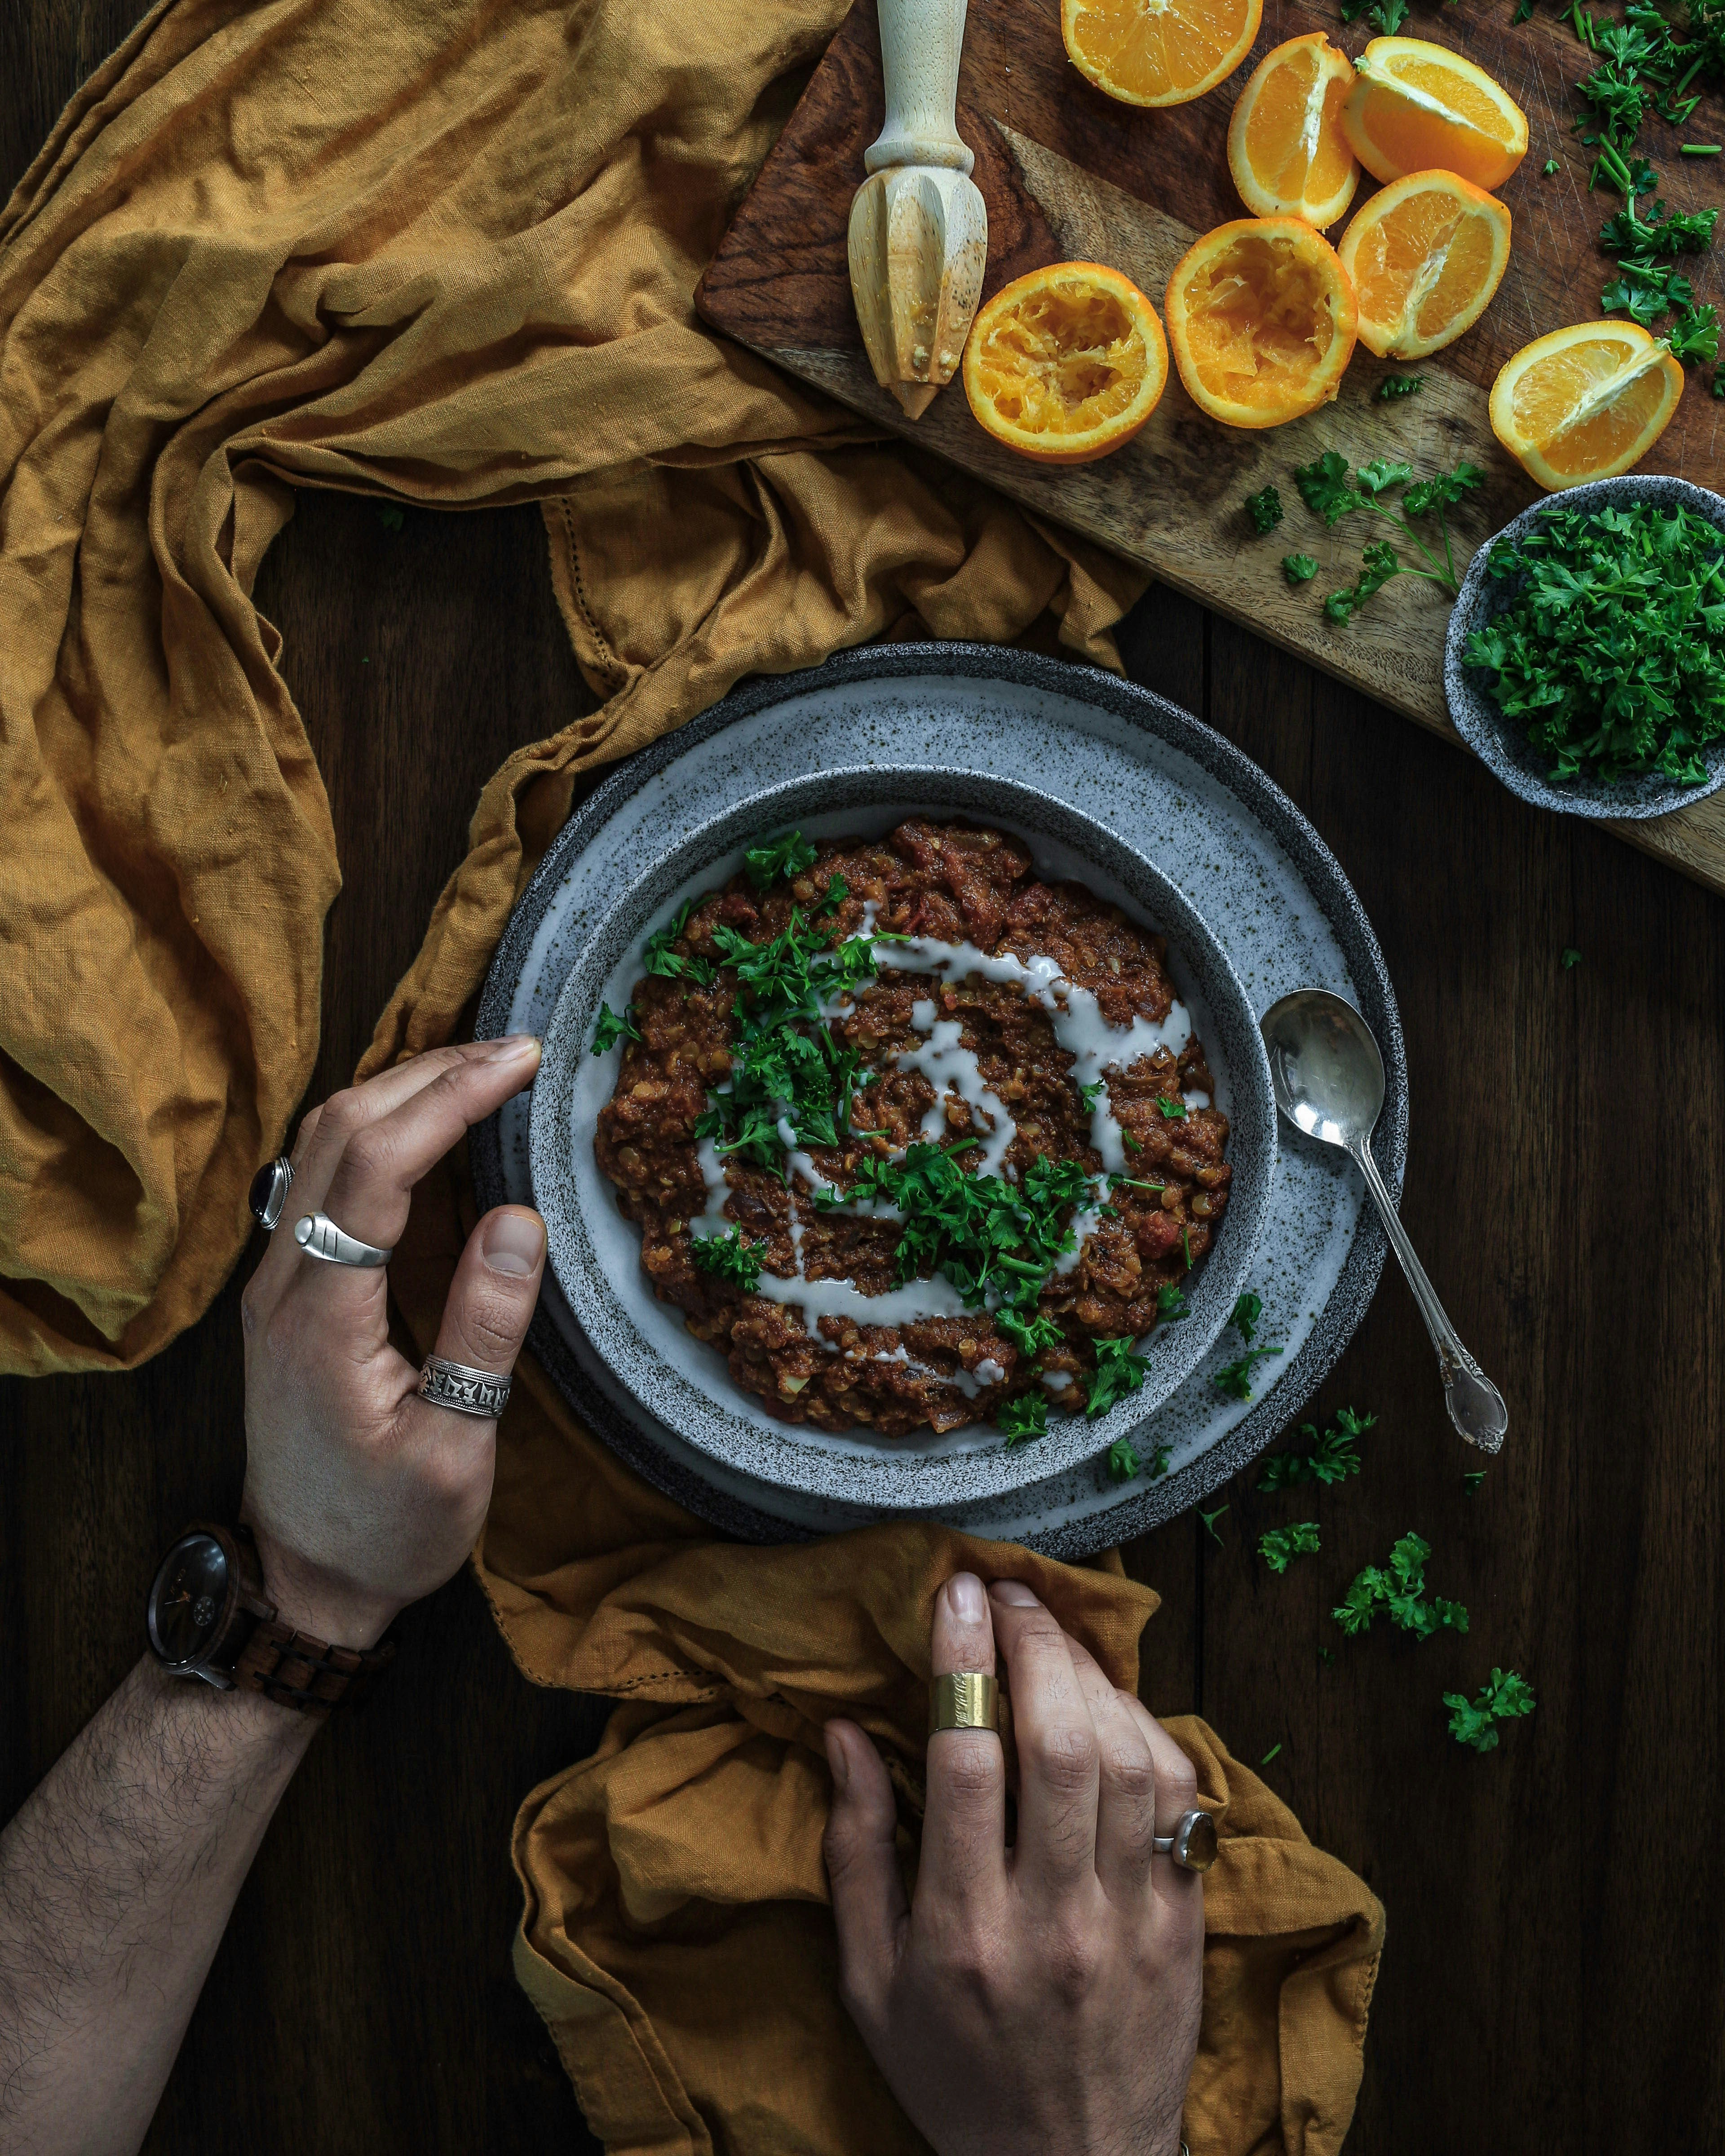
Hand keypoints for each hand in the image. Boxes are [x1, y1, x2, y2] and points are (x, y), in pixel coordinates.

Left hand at [239, 1037, 545, 1647]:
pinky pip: (322, 1176)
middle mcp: (281, 1285)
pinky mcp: (289, 1290)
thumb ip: (483, 1331)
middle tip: (517, 1048)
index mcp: (322, 1319)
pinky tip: (430, 1124)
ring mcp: (276, 1283)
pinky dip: (380, 1127)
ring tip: (483, 1069)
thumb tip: (518, 1221)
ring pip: (321, 1143)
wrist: (304, 1581)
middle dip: (429, 1071)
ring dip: (400, 1089)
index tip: (520, 1061)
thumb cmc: (386, 1530)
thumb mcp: (455, 1449)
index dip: (449, 1098)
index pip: (376, 1165)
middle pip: (338, 1130)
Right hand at [822, 1575, 1203, 2155]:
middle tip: (1007, 1590)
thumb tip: (845, 1734)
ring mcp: (1131, 1919)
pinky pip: (1180, 1798)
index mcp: (964, 1932)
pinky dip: (1147, 1728)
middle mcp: (1054, 1918)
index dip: (961, 1658)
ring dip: (1090, 1673)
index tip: (953, 1591)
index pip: (967, 1759)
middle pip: (1058, 1741)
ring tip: (1053, 1630)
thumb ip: (856, 1852)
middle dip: (1033, 1642)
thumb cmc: (954, 2073)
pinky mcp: (1185, 1920)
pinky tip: (1109, 1701)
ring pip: (1127, 1757)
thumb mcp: (870, 1983)